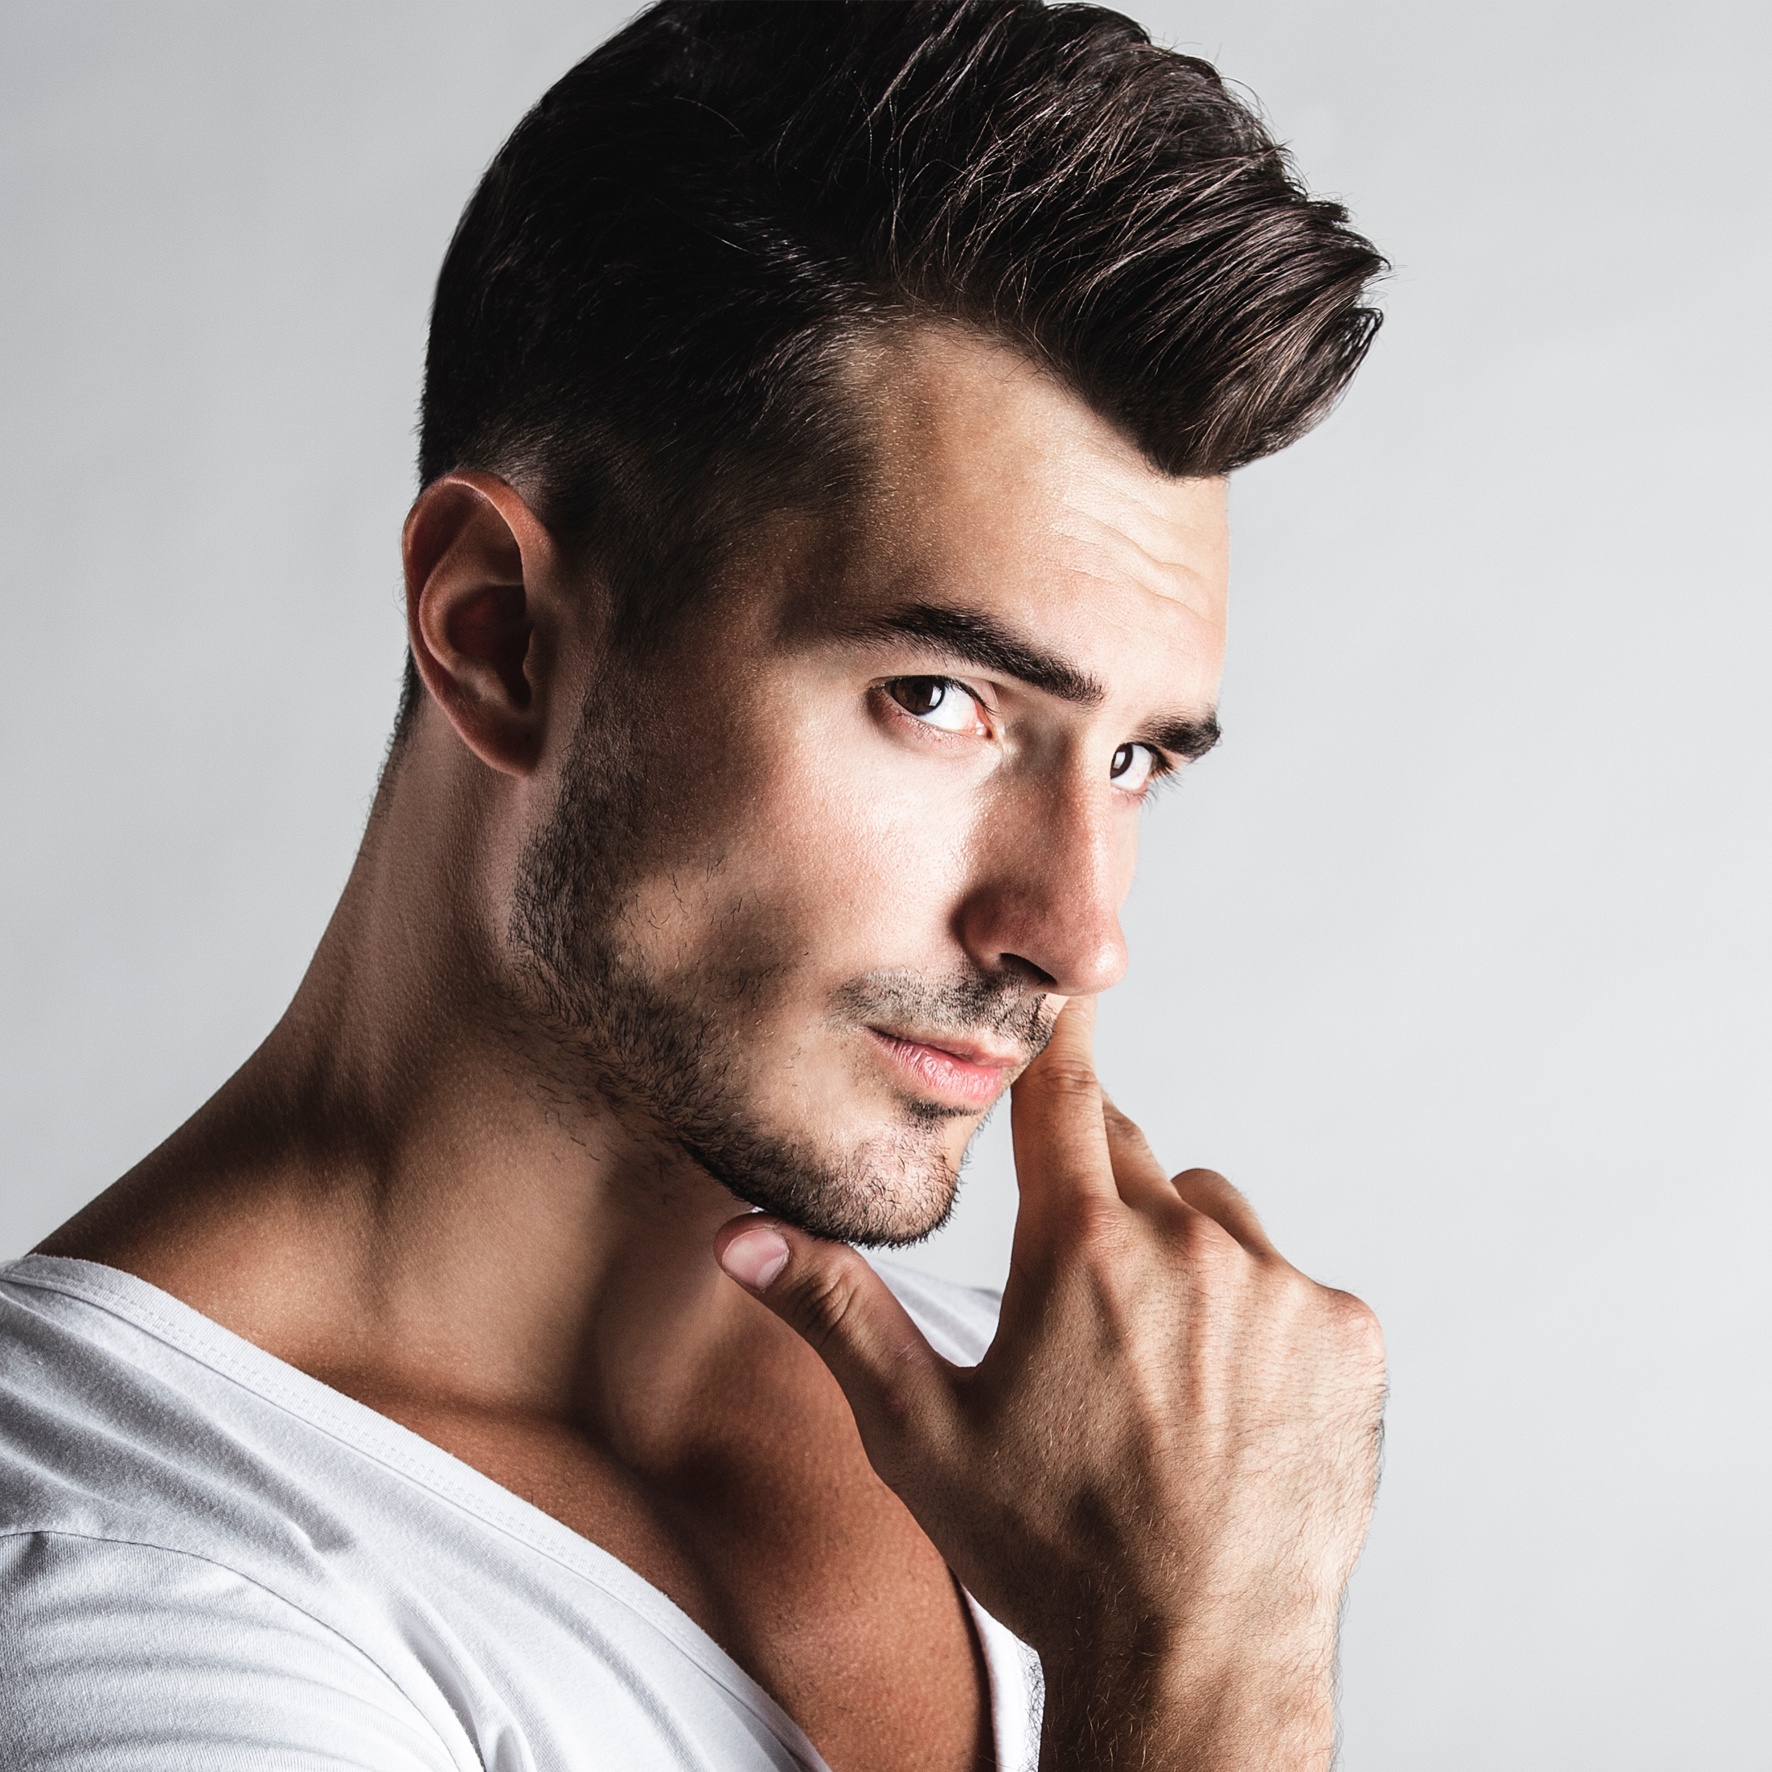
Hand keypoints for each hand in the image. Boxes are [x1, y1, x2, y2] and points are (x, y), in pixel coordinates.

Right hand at [714, 997, 1385, 1767]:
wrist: (1195, 1659)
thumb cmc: (1048, 1550)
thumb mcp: (917, 1431)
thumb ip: (835, 1312)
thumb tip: (741, 1238)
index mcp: (1078, 1249)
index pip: (1064, 1095)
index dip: (1060, 1039)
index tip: (1073, 985)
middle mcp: (1187, 1244)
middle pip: (1130, 1160)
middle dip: (1095, 1197)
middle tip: (1074, 1299)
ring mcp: (1278, 1288)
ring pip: (1213, 1217)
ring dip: (1180, 1255)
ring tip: (1151, 1364)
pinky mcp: (1345, 1335)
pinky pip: (1288, 1283)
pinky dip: (1257, 1318)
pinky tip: (1228, 1404)